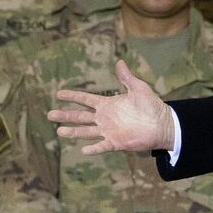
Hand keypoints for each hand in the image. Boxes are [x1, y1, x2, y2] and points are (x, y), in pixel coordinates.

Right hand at [50, 60, 173, 154]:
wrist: (162, 124)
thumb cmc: (152, 105)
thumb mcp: (139, 88)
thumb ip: (127, 77)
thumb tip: (119, 62)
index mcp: (108, 104)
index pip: (85, 100)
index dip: (72, 96)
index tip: (58, 93)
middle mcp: (105, 118)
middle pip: (80, 116)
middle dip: (65, 115)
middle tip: (50, 114)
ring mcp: (109, 131)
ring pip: (86, 132)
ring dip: (73, 132)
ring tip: (59, 131)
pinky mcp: (116, 143)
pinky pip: (101, 146)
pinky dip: (93, 149)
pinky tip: (83, 150)